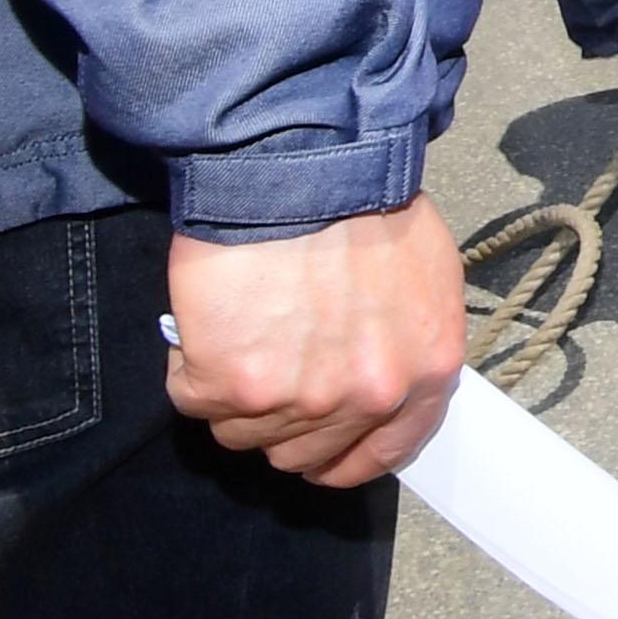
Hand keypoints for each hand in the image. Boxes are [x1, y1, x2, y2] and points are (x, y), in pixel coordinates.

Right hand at [165, 197, 464, 487]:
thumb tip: (375, 373)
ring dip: (234, 393)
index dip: (348, 454)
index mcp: (426, 370)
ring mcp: (300, 398)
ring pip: (244, 433)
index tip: (323, 447)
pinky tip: (210, 321)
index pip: (388, 451)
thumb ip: (405, 340)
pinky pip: (193, 399)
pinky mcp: (233, 385)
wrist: (300, 163)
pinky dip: (191, 367)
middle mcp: (369, 395)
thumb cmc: (362, 202)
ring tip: (244, 329)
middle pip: (304, 452)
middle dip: (282, 416)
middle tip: (270, 361)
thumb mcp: (423, 272)